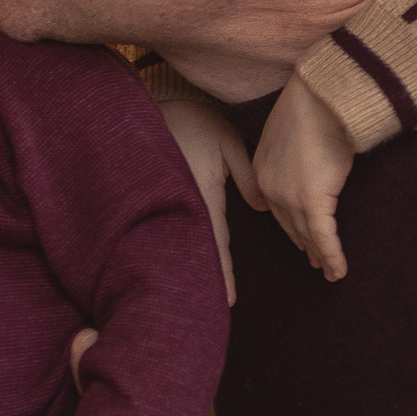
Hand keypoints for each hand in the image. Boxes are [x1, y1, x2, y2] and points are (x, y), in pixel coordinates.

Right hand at [157, 97, 260, 304]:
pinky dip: (184, 246)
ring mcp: (171, 200)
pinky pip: (175, 225)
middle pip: (199, 250)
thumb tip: (262, 208)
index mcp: (203, 194)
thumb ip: (246, 177)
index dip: (224, 273)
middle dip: (208, 280)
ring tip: (201, 297)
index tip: (231, 301)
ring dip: (195, 267)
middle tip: (215, 311)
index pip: (217, 243)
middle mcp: (184, 202)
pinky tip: (186, 262)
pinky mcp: (164, 194)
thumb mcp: (228, 143)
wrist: (153, 104)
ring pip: (186, 241)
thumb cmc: (194, 120)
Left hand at [255, 76, 355, 280]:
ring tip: (329, 272)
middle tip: (315, 261)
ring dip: (320, 255)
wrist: (321, 98)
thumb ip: (293, 151)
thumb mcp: (294, 129)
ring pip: (307, 235)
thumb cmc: (313, 105)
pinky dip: (332, 256)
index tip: (302, 239)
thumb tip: (311, 161)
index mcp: (262, 169)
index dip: (292, 226)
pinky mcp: (313, 201)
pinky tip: (338, 272)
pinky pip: (324, 237)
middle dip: (304, 244)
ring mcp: (290, 197)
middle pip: (291, 226)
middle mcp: (270, 188)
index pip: (277, 208)